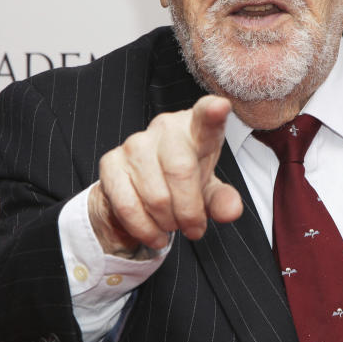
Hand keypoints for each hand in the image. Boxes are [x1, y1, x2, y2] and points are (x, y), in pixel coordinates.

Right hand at [89, 95, 242, 256]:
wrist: (142, 188)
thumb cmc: (184, 181)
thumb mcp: (209, 191)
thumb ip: (222, 200)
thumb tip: (232, 210)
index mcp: (196, 128)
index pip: (206, 116)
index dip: (212, 112)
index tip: (220, 108)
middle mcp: (165, 127)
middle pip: (181, 171)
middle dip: (189, 211)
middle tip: (193, 228)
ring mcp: (135, 143)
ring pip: (155, 196)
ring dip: (167, 223)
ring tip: (172, 225)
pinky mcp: (110, 162)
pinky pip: (127, 206)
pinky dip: (144, 229)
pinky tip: (153, 233)